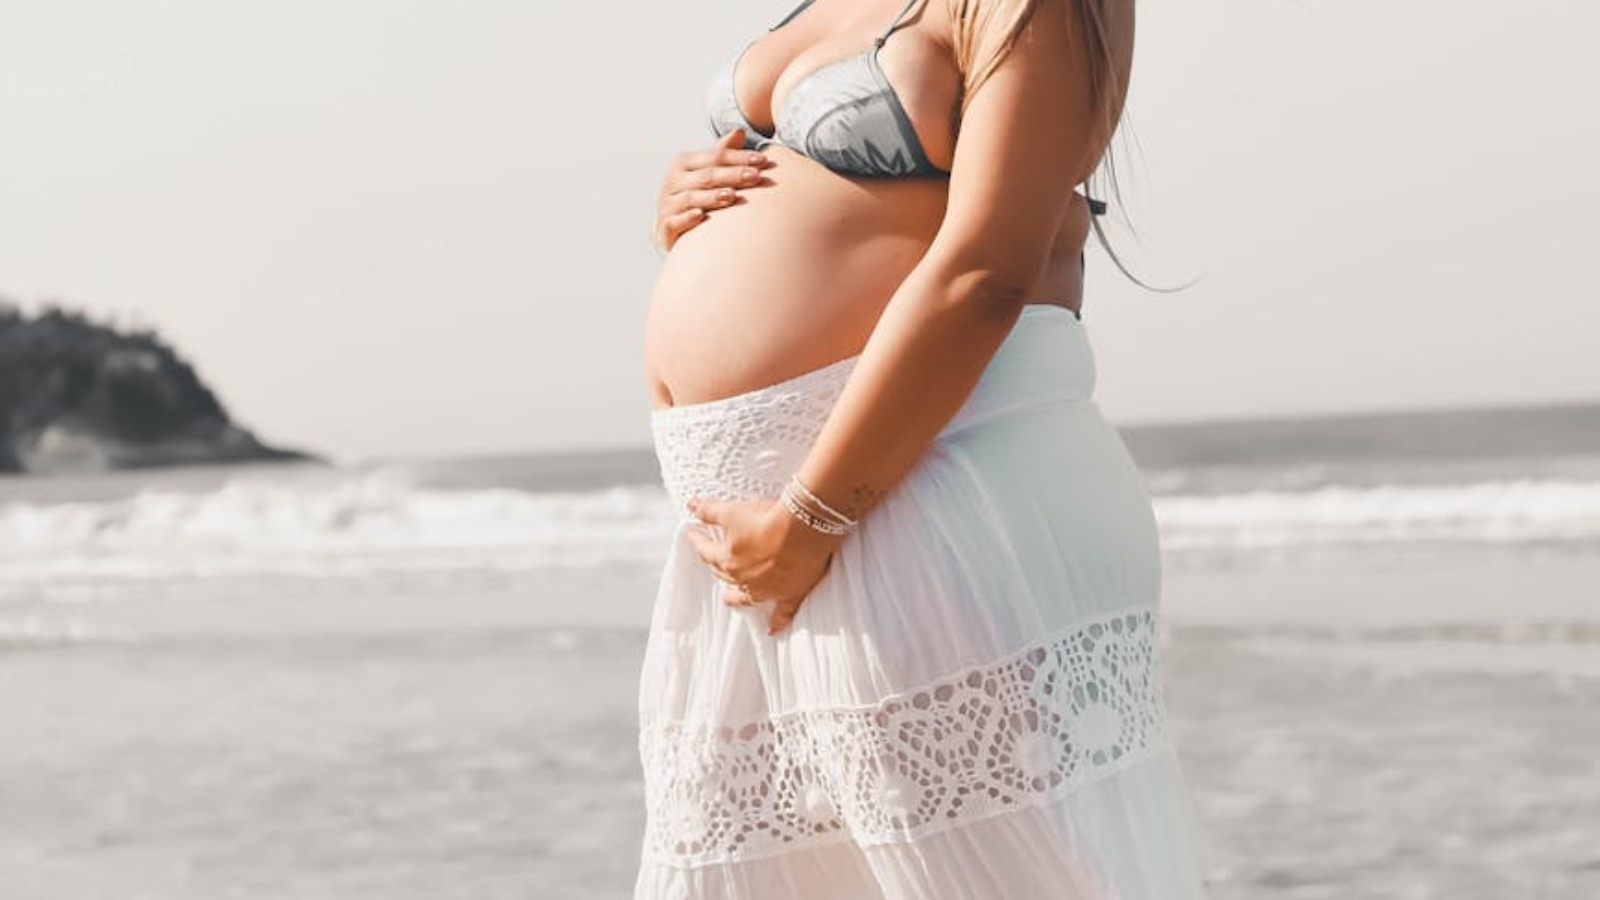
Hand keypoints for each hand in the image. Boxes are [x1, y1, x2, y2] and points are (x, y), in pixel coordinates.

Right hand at [653, 129, 772, 251]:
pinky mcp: (665, 225)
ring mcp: (668, 203)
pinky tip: (701, 215)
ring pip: (691, 197)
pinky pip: (675, 221)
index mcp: (683, 163)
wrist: (669, 226)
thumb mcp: (705, 172)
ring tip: (732, 196)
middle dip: (732, 175)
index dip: (739, 157)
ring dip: (712, 196)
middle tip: (756, 176)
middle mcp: (673, 180)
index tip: (763, 160)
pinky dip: (687, 218)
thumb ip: (721, 154)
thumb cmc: (693, 194)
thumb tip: (739, 130)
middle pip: (706, 176)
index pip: (715, 156)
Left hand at [682, 495, 844, 634]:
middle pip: (724, 574)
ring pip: (746, 597)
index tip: (693, 532)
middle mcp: (743, 579)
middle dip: (716, 566)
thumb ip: (710, 510)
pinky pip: (782, 613)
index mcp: (727, 560)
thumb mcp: (733, 511)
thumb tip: (691, 504)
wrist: (804, 529)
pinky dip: (777, 622)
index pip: (705, 550)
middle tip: (713, 560)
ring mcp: (767, 590)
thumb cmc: (767, 518)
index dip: (697, 540)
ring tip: (728, 600)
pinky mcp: (791, 594)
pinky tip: (771, 629)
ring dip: (736, 598)